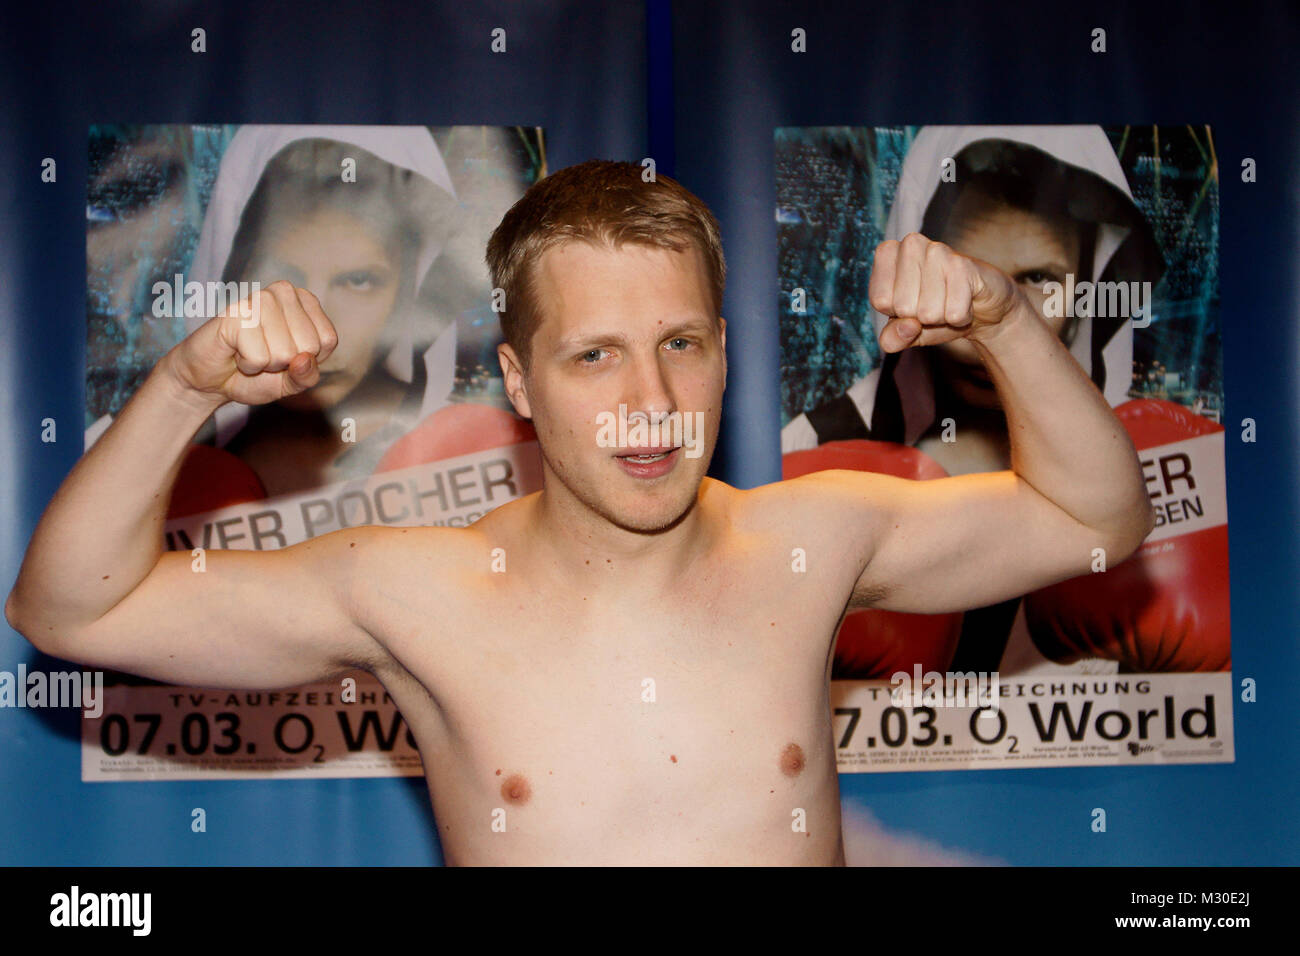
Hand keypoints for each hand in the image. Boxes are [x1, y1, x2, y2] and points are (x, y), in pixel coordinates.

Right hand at [164, 281, 337, 407]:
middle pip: (309, 346)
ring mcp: (259, 299)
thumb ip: (308, 376)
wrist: (211, 379)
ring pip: (285, 352)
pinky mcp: (236, 312)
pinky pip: (259, 357)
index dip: (308, 360)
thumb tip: (304, 359)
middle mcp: (284, 292)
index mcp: (305, 302)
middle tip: (264, 355)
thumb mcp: (292, 382)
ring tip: (249, 352)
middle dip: (286, 363)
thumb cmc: (255, 375)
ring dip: (265, 364)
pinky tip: (236, 351)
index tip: (287, 357)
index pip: (328, 340)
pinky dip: (248, 364)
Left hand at [869, 233, 1022, 352]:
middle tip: (934, 303)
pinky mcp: (963, 264)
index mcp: (886, 254)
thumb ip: (892, 339)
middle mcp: (910, 245)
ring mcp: (937, 251)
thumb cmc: (936, 313)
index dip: (896, 313)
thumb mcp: (906, 331)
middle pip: (903, 307)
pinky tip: (965, 301)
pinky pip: (953, 312)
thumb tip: (907, 326)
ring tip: (949, 301)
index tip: (911, 303)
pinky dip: (960, 318)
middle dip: (920, 317)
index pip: (879, 299)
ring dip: (942, 317)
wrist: (981, 308)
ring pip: (928, 312)